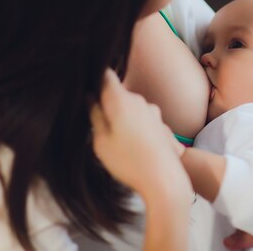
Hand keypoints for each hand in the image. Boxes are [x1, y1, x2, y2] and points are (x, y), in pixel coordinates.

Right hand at [91, 69, 190, 199]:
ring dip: (121, 118)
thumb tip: (90, 98)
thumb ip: (95, 115)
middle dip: (107, 104)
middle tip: (98, 127)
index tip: (88, 94)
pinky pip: (141, 119)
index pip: (106, 75)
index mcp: (121, 100)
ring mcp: (152, 111)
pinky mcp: (160, 123)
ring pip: (130, 107)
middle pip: (118, 93)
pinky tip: (133, 148)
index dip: (95, 80)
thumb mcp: (101, 141)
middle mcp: (139, 100)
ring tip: (117, 142)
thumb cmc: (128, 161)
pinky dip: (134, 128)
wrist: (164, 178)